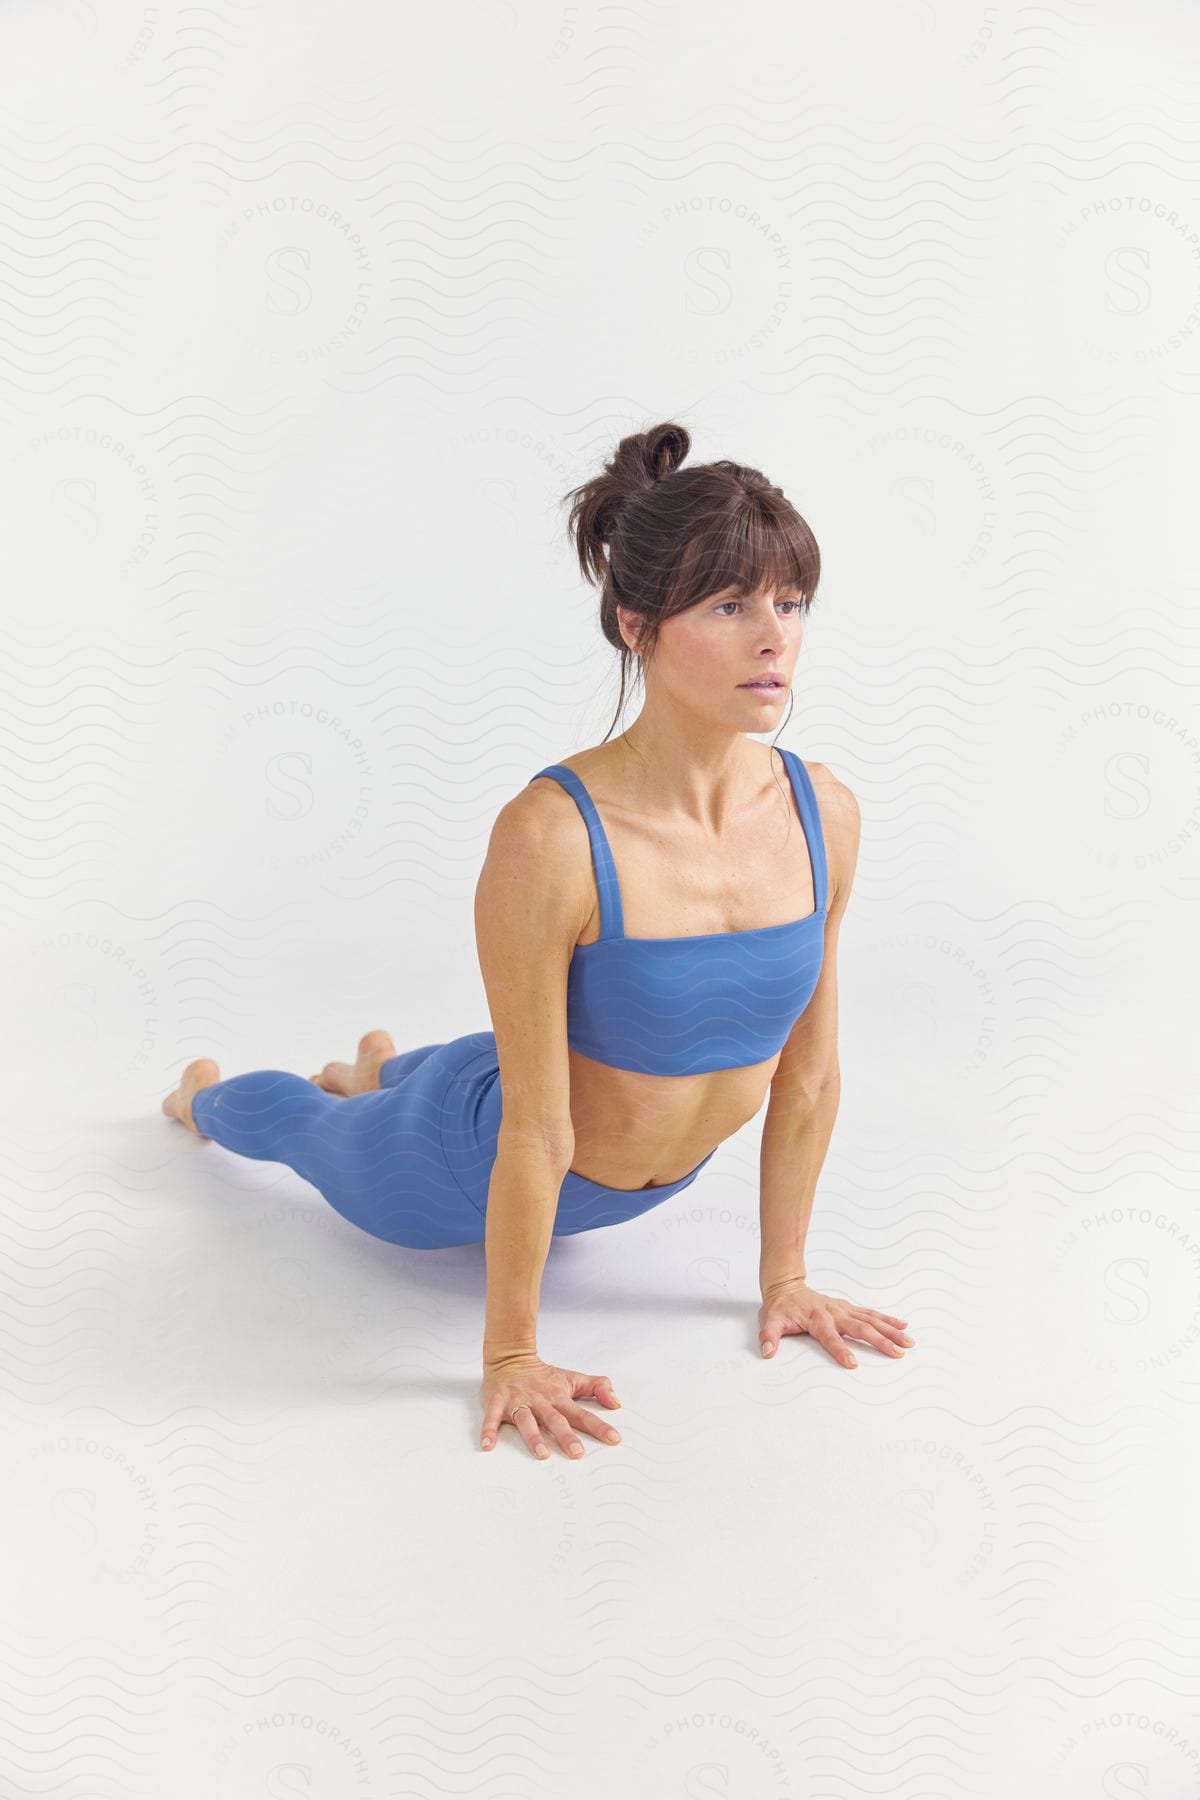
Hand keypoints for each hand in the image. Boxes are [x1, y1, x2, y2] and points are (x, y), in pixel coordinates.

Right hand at [479, 1355, 622, 1458]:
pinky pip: (493, 1417)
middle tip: (577, 1454)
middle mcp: (541, 1401)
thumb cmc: (543, 1375)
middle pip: (555, 1420)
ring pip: (527, 1421)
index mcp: (559, 1397)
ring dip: (533, 1437)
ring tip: (542, 1454)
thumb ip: (596, 1387)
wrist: (510, 1356)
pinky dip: (489, 1430)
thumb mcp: (572, 1378)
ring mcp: (518, 1401)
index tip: (614, 1439)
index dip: (598, 1426)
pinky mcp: (498, 1402)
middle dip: (566, 1436)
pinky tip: (487, 1445)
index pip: (582, 1414)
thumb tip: (617, 1402)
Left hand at [758, 1278, 914, 1367]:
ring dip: (890, 1331)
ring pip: (871, 1320)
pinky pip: (871, 1314)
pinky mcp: (848, 1308)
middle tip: (897, 1353)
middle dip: (880, 1341)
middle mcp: (834, 1313)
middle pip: (860, 1328)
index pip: (830, 1337)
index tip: (853, 1364)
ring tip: (908, 1342)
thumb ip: (769, 1336)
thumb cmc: (780, 1307)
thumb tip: (767, 1351)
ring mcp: (843, 1309)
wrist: (786, 1285)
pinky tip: (902, 1326)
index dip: (840, 1350)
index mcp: (816, 1318)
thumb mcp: (770, 1321)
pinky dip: (887, 1319)